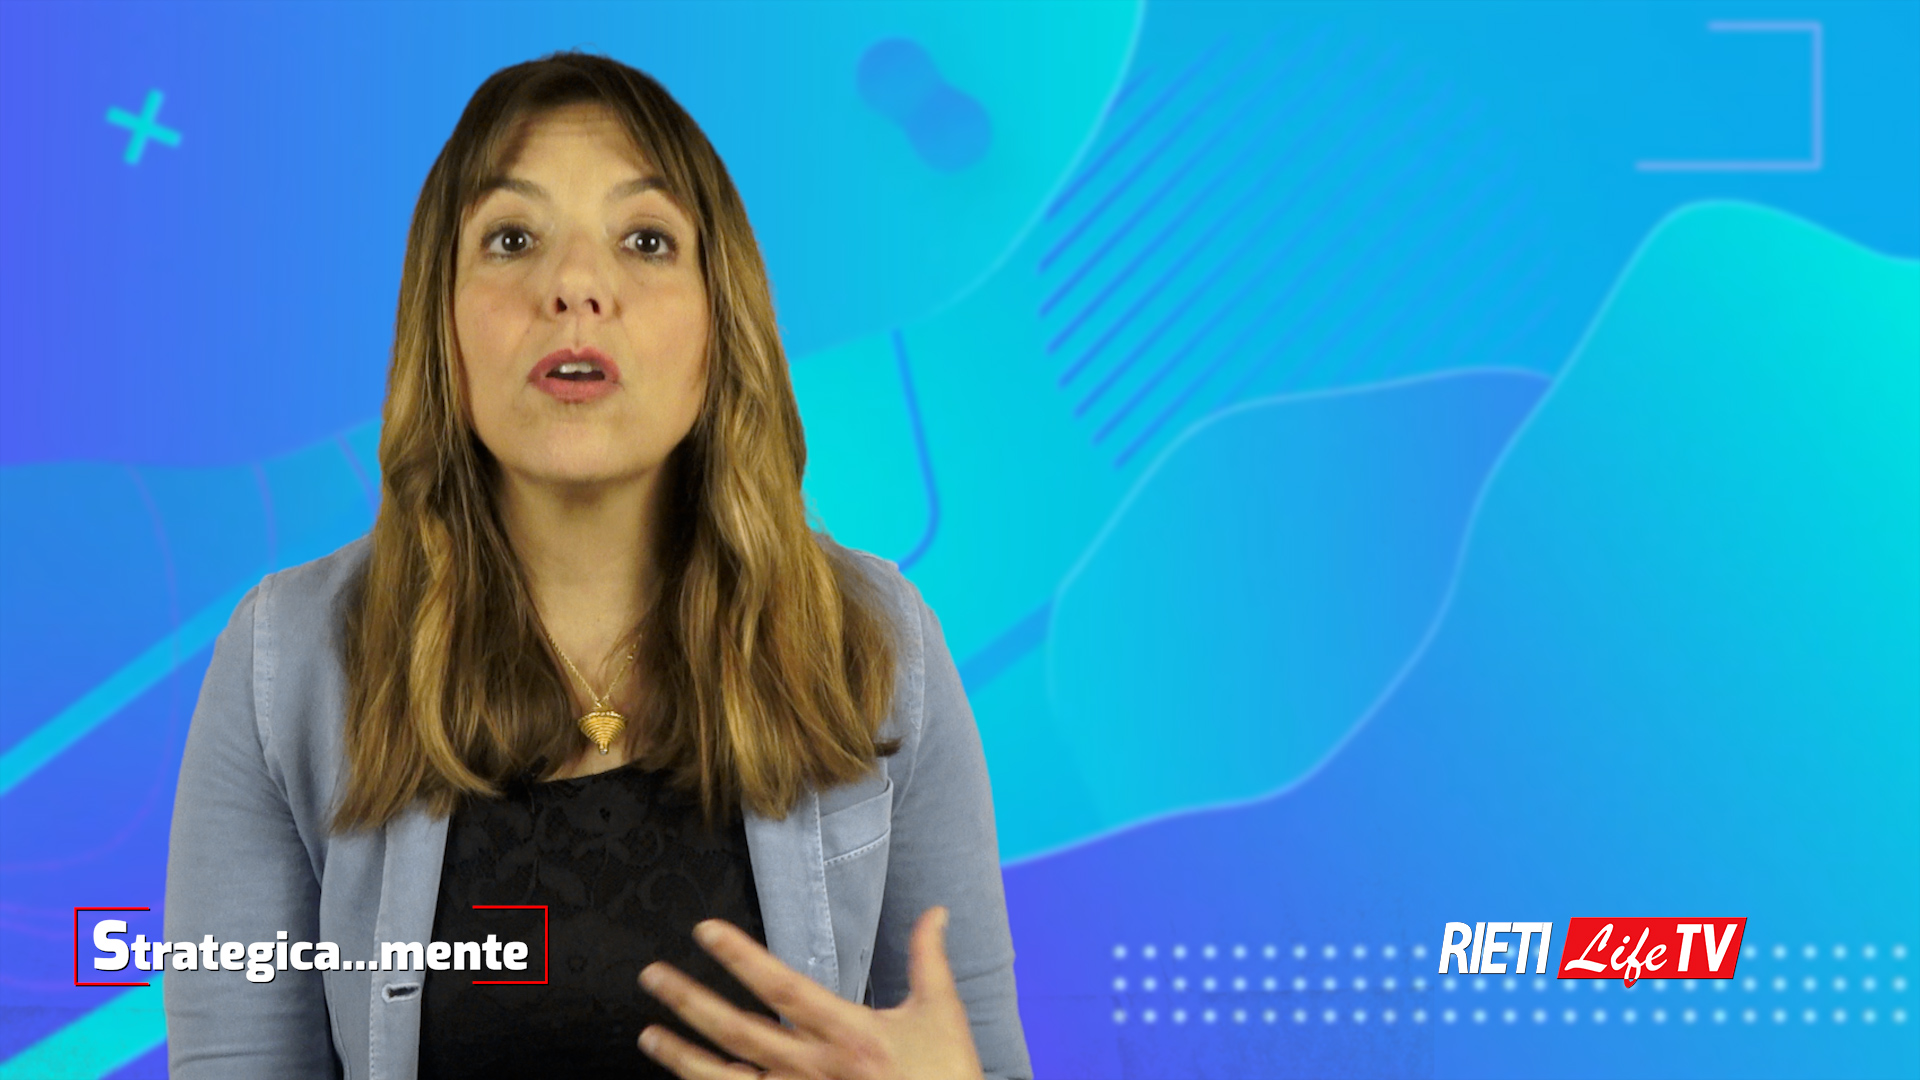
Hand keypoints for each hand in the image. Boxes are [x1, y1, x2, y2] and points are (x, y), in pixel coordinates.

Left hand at [637, 906, 984, 1079]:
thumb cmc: (945, 1076)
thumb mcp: (942, 1014)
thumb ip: (928, 959)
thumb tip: (935, 912)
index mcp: (848, 1032)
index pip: (781, 987)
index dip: (739, 957)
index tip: (705, 932)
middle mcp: (815, 1067)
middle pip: (738, 1032)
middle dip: (690, 1002)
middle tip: (652, 977)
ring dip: (683, 1058)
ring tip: (648, 1036)